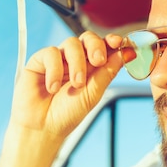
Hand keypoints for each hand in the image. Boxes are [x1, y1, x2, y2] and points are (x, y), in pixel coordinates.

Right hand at [10, 31, 124, 138]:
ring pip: (71, 43)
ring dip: (77, 63)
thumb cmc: (68, 113)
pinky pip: (51, 53)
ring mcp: (58, 59)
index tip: (118, 42)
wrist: (43, 128)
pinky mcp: (40, 61)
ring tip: (77, 84)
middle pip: (88, 38)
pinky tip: (53, 88)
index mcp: (92, 67)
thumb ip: (108, 72)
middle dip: (96, 46)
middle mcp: (76, 60)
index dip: (111, 41)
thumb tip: (127, 53)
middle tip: (98, 61)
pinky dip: (54, 70)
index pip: (104, 46)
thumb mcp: (93, 94)